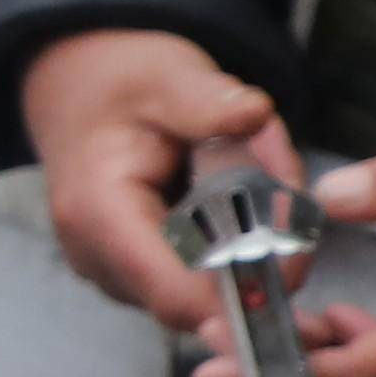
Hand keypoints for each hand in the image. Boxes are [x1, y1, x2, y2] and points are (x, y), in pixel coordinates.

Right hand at [23, 27, 294, 334]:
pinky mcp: (132, 279)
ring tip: (252, 173)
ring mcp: (113, 276)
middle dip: (260, 253)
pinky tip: (232, 198)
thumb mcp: (169, 76)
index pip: (179, 294)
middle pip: (203, 300)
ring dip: (248, 247)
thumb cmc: (121, 86)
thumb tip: (256, 114)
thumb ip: (210, 101)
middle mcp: (98, 259)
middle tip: (284, 180)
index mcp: (100, 214)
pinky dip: (230, 247)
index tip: (298, 246)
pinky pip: (198, 282)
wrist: (77, 94)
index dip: (246, 289)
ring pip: (207, 294)